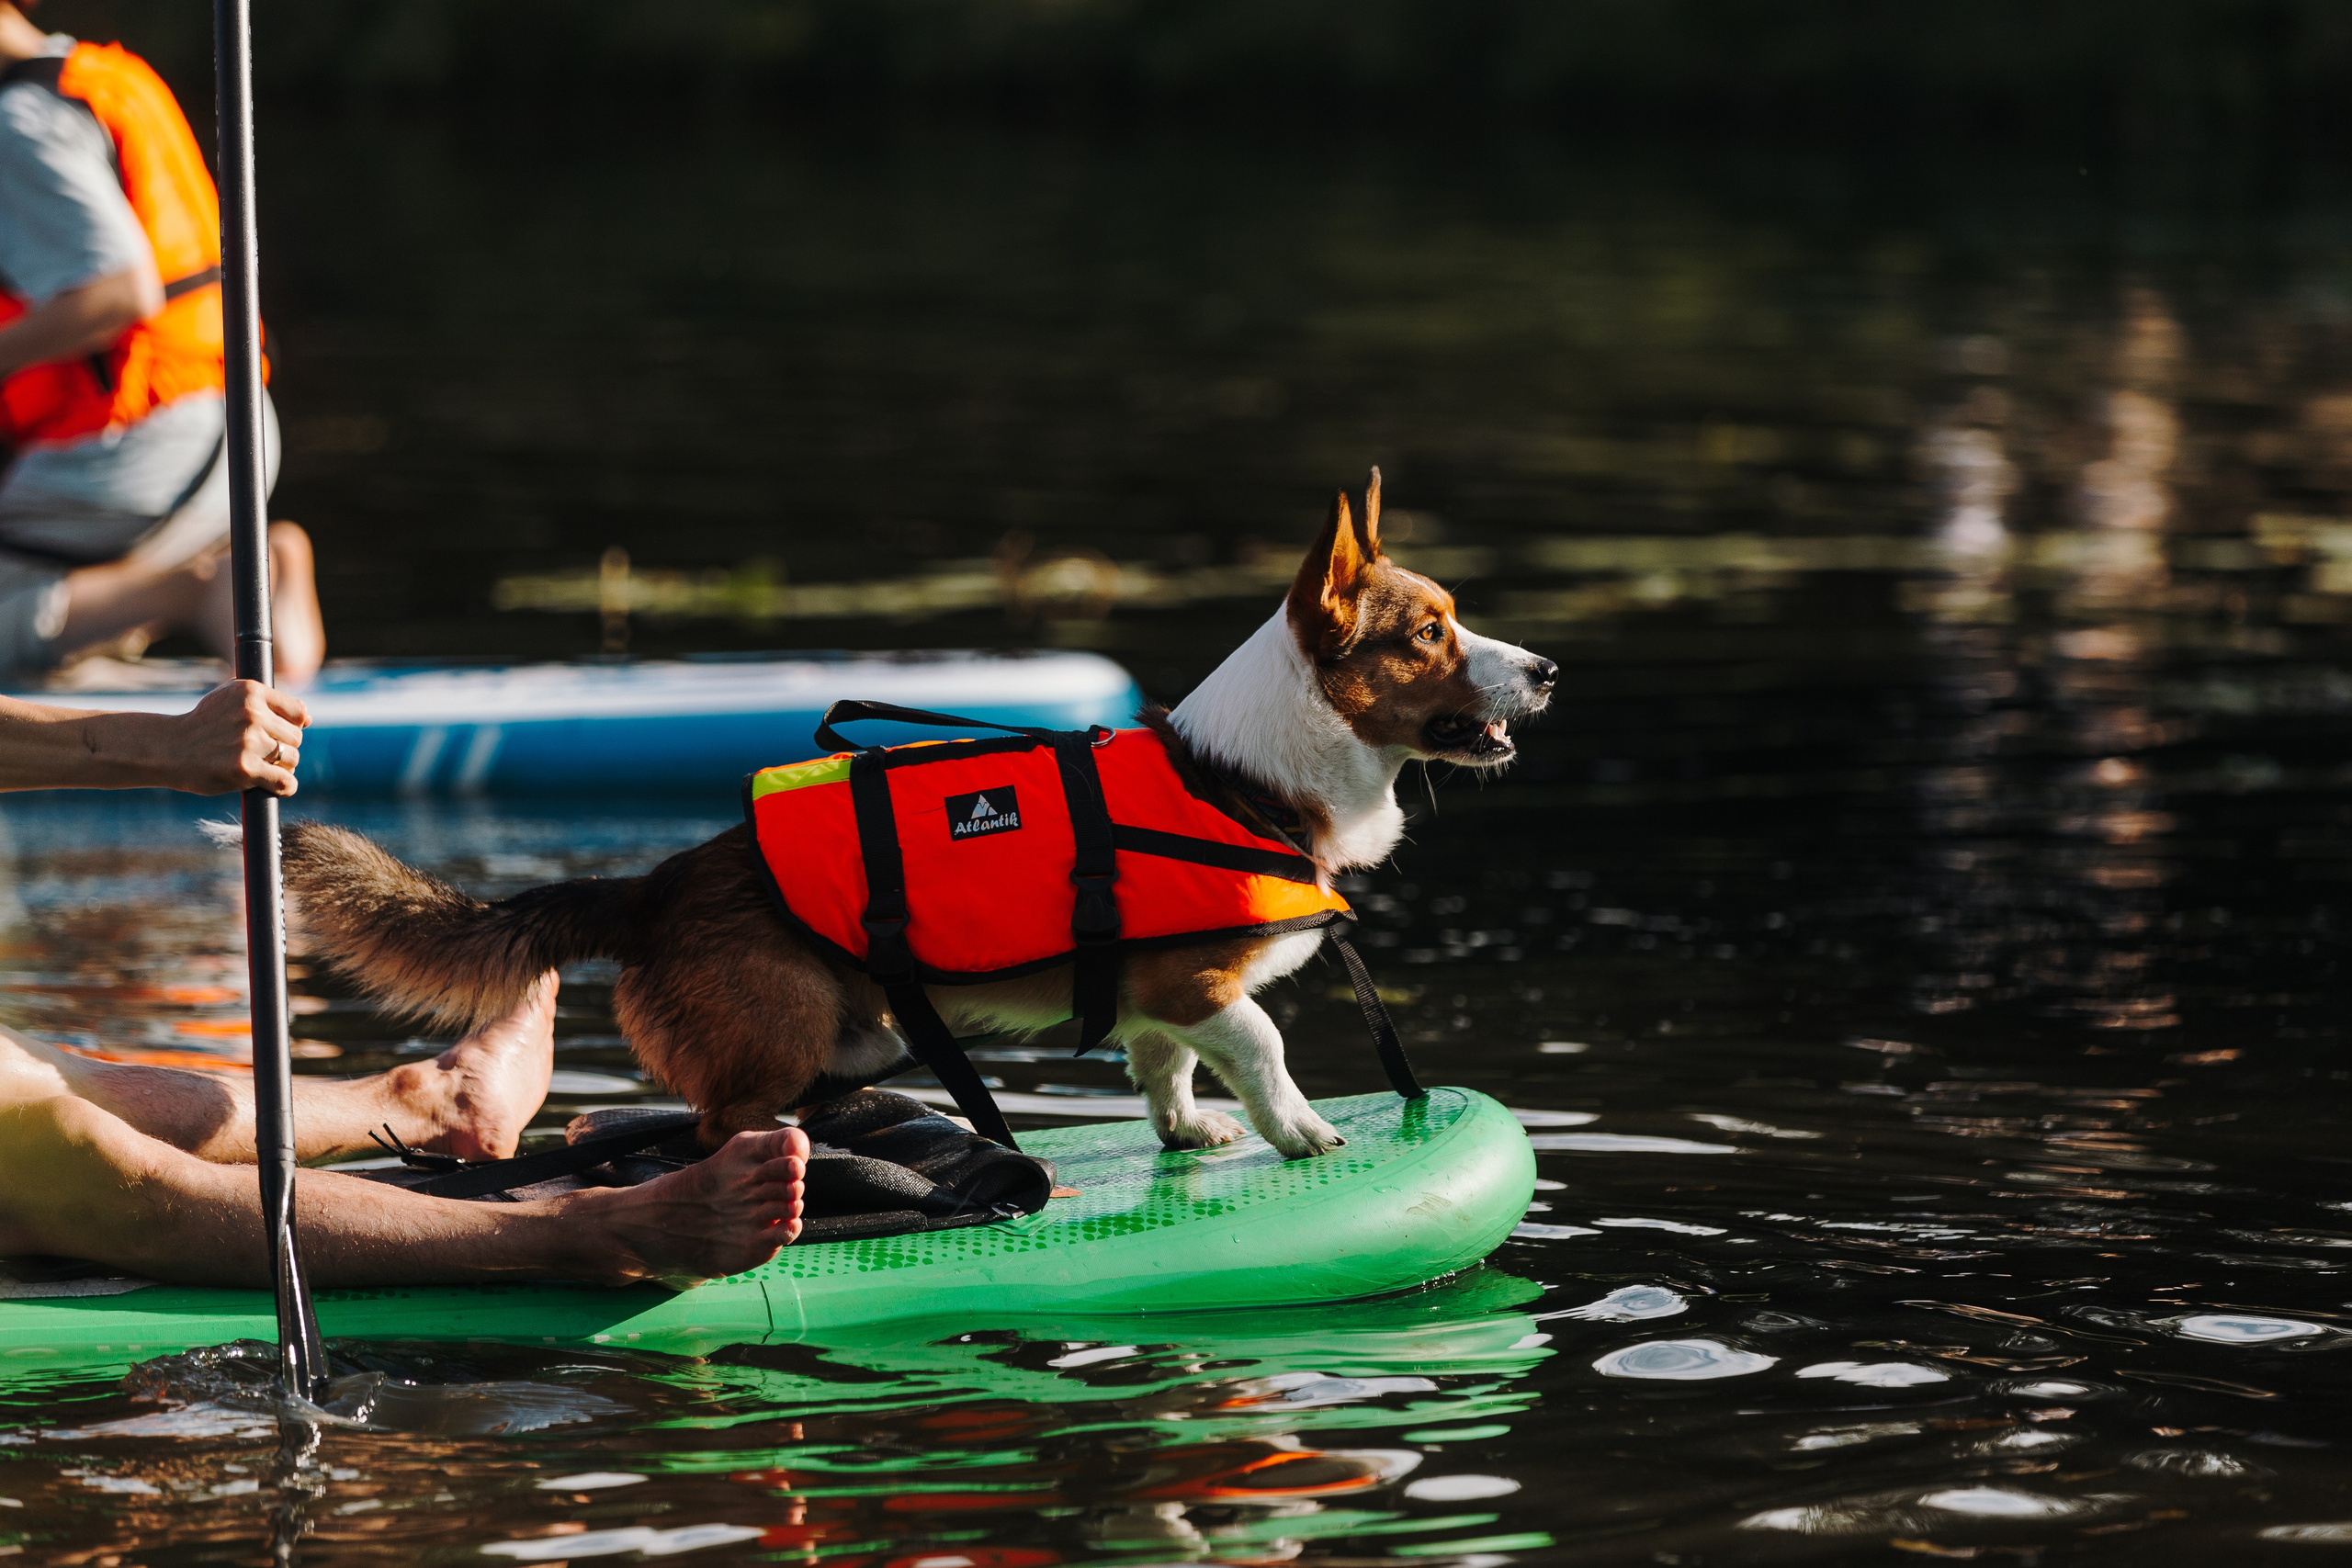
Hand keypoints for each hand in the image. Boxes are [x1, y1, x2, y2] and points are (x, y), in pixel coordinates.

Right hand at [163, 680, 309, 795]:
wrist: (167, 749)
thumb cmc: (202, 726)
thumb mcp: (229, 700)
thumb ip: (266, 703)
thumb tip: (308, 719)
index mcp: (251, 692)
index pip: (298, 712)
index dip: (291, 726)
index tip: (275, 734)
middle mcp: (252, 713)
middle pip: (296, 738)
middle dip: (283, 748)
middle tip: (259, 754)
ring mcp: (249, 741)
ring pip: (292, 759)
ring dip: (281, 767)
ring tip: (258, 767)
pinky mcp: (245, 768)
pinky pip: (285, 781)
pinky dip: (284, 787)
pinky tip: (273, 786)